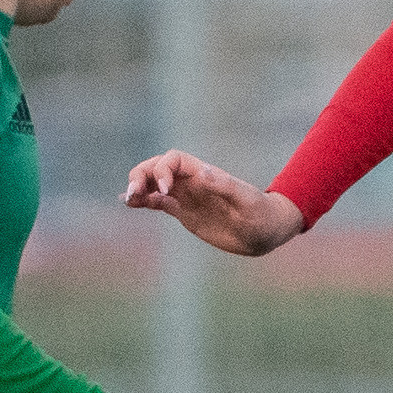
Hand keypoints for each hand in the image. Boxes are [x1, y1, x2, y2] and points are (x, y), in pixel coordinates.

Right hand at [123, 151, 304, 256]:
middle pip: (157, 168)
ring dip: (138, 188)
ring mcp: (186, 196)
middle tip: (133, 194)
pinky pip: (159, 202)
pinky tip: (131, 205)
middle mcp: (192, 182)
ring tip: (127, 201)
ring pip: (154, 185)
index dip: (163, 170)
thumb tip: (201, 173)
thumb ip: (224, 186)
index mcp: (204, 174)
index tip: (166, 192)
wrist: (264, 232)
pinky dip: (144, 201)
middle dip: (141, 176)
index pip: (174, 160)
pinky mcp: (184, 212)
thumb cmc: (260, 215)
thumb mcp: (246, 200)